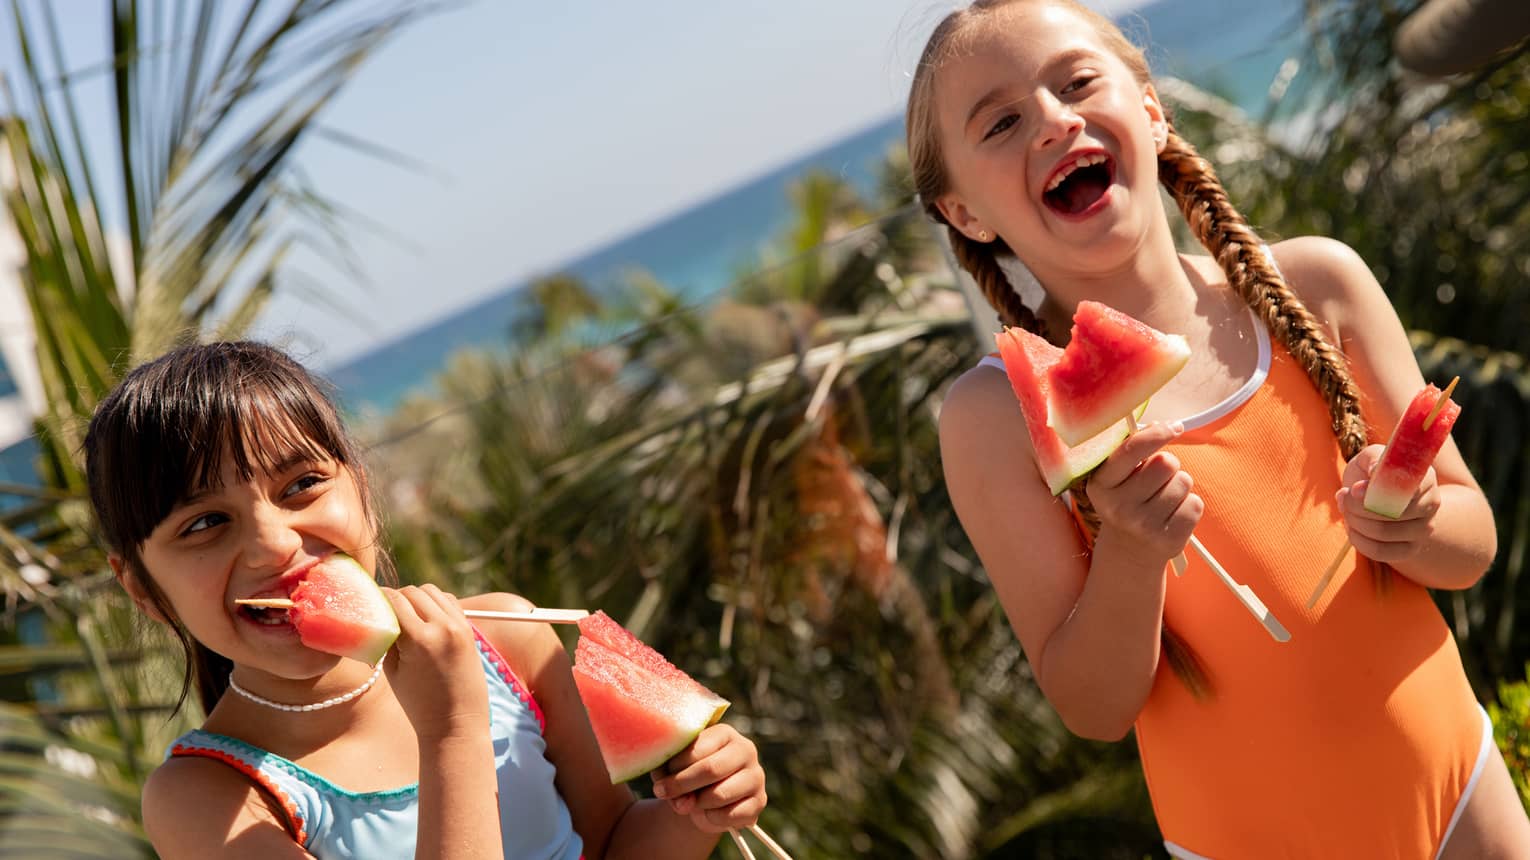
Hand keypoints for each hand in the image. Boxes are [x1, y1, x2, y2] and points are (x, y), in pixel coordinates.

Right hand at [382, 585, 490, 742]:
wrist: (456, 721)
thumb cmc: (418, 702)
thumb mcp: (392, 670)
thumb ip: (386, 637)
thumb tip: (379, 612)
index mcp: (420, 639)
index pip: (395, 600)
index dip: (378, 599)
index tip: (369, 603)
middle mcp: (443, 627)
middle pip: (413, 592)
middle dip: (397, 598)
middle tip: (386, 611)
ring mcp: (459, 626)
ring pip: (432, 592)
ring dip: (416, 598)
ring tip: (406, 615)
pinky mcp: (469, 629)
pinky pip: (448, 601)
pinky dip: (434, 603)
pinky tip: (425, 618)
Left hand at [649, 724, 765, 832]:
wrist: (704, 797)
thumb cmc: (686, 773)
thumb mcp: (673, 768)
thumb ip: (670, 777)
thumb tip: (683, 802)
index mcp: (724, 733)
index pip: (697, 748)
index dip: (674, 766)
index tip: (659, 778)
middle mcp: (745, 750)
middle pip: (711, 769)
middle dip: (682, 785)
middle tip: (663, 793)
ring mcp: (756, 776)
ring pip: (720, 794)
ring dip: (697, 803)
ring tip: (691, 802)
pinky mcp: (759, 801)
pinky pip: (731, 815)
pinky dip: (713, 818)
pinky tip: (709, 812)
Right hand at [1086, 421, 1201, 563]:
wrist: (1129, 551)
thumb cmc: (1128, 500)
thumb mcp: (1118, 477)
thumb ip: (1134, 449)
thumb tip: (1164, 425)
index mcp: (1101, 484)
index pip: (1132, 449)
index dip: (1157, 433)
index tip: (1174, 427)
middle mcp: (1118, 507)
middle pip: (1165, 463)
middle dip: (1168, 465)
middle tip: (1158, 480)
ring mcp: (1143, 526)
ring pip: (1183, 482)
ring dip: (1179, 486)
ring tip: (1163, 500)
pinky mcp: (1168, 540)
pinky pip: (1195, 504)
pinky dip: (1189, 505)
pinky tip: (1172, 515)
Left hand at [1338, 443, 1440, 563]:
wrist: (1375, 496)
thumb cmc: (1371, 473)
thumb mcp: (1370, 457)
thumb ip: (1374, 459)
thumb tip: (1376, 472)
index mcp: (1425, 478)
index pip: (1407, 489)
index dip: (1377, 491)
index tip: (1354, 488)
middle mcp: (1431, 504)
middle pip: (1393, 514)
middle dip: (1357, 507)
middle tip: (1343, 496)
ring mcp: (1423, 530)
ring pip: (1383, 533)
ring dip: (1354, 521)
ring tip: (1346, 509)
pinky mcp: (1410, 549)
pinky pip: (1380, 552)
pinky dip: (1358, 540)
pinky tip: (1352, 527)